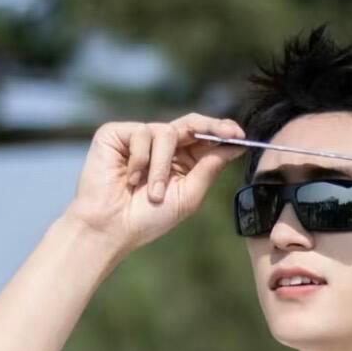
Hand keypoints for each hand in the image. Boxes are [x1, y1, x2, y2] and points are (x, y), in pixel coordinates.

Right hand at [65, 113, 249, 255]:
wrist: (111, 227)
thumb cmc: (148, 218)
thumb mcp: (187, 196)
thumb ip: (208, 170)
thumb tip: (234, 146)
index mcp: (180, 161)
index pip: (203, 139)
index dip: (222, 133)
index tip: (240, 135)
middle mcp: (161, 146)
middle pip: (191, 123)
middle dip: (211, 128)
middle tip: (229, 133)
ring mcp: (139, 137)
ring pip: (166, 132)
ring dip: (162, 167)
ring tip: (151, 193)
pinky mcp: (117, 133)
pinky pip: (142, 134)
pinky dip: (140, 160)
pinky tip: (130, 178)